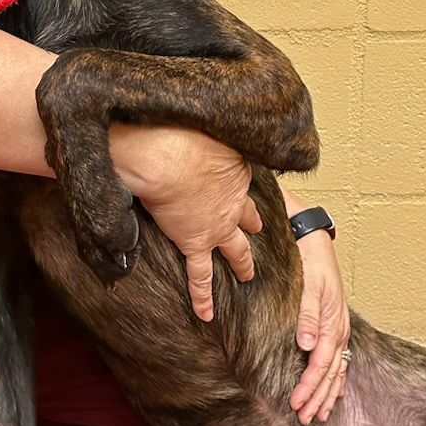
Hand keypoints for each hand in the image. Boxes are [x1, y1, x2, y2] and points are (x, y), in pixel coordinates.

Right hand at [108, 124, 259, 321]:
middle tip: (260, 234)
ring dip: (242, 264)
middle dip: (254, 227)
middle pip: (249, 219)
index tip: (248, 194)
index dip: (246, 189)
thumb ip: (208, 132)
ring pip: (235, 250)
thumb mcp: (205, 125)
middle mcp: (233, 202)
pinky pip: (200, 276)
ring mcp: (217, 226)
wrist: (165, 156)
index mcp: (237, 171)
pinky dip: (203, 296)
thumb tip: (204, 113)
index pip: (245, 183)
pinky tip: (206, 313)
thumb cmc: (180, 133)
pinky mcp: (194, 243)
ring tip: (248, 277)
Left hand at [289, 228, 350, 424]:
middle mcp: (337, 328)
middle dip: (318, 397)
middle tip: (305, 419)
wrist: (313, 240)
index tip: (296, 404)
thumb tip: (306, 345)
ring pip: (337, 369)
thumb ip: (307, 315)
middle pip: (330, 372)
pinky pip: (339, 358)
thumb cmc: (309, 261)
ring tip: (319, 414)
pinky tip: (334, 389)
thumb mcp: (308, 285)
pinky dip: (336, 378)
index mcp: (331, 322)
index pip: (320, 364)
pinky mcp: (334, 322)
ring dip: (328, 393)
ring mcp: (338, 326)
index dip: (309, 386)